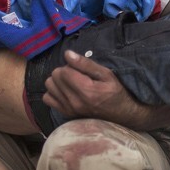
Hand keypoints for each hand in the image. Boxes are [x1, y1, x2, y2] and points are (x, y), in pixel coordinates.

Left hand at [44, 50, 169, 129]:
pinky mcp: (66, 114)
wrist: (122, 115)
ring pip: (49, 88)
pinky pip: (48, 99)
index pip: (63, 71)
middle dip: (63, 72)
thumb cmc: (116, 92)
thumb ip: (86, 64)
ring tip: (70, 83)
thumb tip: (67, 54)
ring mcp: (69, 110)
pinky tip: (65, 92)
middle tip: (76, 75)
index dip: (70, 65)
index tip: (80, 68)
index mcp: (86, 90)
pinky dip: (54, 93)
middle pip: (54, 78)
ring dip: (57, 82)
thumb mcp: (106, 74)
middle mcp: (74, 102)